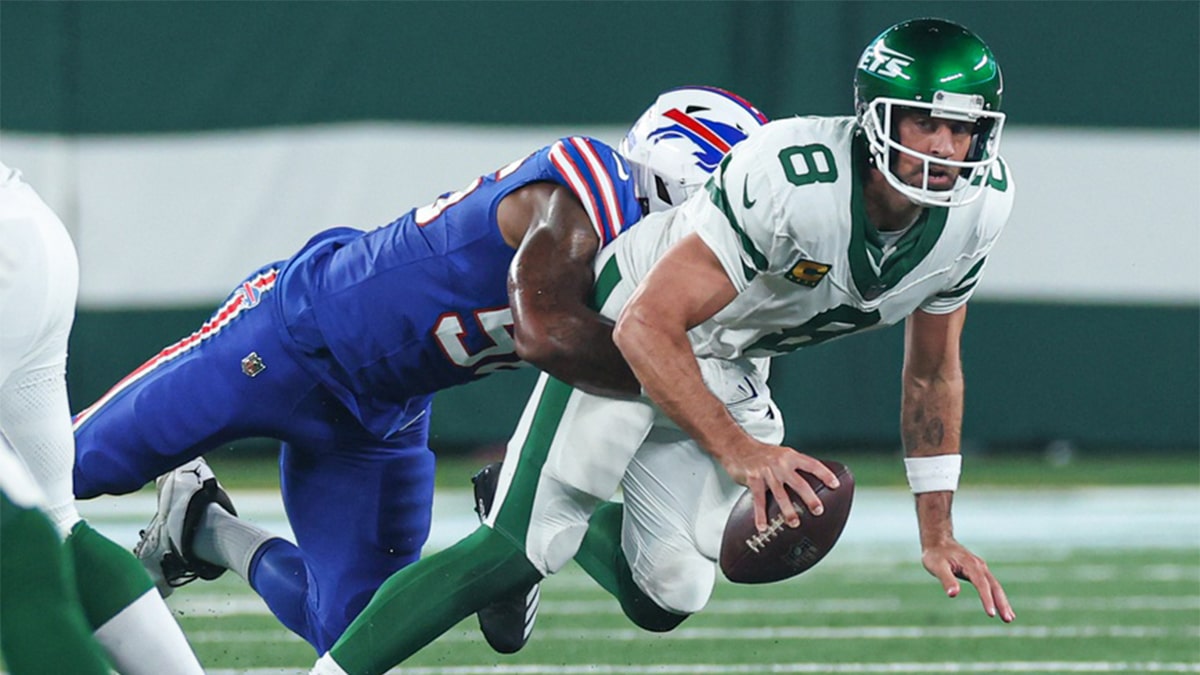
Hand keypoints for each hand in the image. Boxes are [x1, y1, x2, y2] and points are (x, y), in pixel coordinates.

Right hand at [720, 440, 840, 531]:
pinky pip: (758, 500)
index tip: (835, 485)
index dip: (825, 474)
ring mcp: (766, 472)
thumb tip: (810, 484)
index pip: (812, 464)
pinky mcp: (753, 479)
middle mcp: (780, 463)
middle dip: (809, 498)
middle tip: (818, 510)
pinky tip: (763, 525)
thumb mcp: (781, 454)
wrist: (737, 446)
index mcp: (790, 456)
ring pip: (780, 494)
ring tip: (794, 523)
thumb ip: (794, 467)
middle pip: (799, 482)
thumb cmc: (761, 454)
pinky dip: (760, 515)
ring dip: (788, 510)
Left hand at [922, 539, 1015, 622]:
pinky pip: (991, 585)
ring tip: (1009, 618)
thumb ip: (946, 580)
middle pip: (994, 586)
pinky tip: (1001, 607)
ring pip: (995, 586)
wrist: (937, 541)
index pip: (982, 584)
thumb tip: (953, 594)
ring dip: (1002, 602)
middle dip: (1002, 603)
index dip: (987, 599)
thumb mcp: (937, 567)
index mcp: (970, 565)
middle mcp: (979, 566)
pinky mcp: (979, 571)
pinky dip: (997, 596)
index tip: (991, 614)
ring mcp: (981, 568)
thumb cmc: (935, 555)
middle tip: (1008, 620)